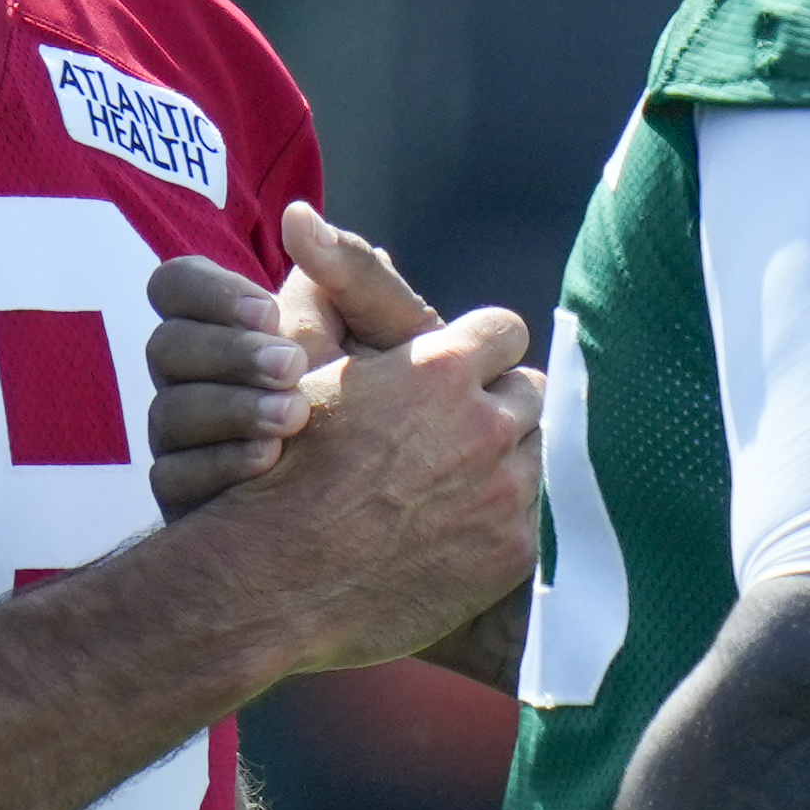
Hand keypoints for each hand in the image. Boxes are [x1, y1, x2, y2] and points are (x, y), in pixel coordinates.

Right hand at [146, 207, 456, 517]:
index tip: (270, 313)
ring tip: (295, 417)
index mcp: (233, 325)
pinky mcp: (196, 500)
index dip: (211, 293)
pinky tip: (272, 462)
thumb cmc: (420, 404)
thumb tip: (300, 216)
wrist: (432, 501)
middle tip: (293, 366)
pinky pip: (174, 480)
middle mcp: (200, 379)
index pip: (177, 286)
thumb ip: (355, 276)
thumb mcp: (400, 335)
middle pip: (165, 348)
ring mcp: (192, 442)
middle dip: (227, 352)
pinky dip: (220, 465)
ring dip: (229, 408)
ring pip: (166, 415)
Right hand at [195, 309, 543, 678]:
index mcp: (440, 369)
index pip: (505, 332)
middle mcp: (484, 425)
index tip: (460, 372)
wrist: (274, 583)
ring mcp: (504, 491)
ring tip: (445, 486)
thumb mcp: (309, 370)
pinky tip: (448, 533)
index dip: (479, 351)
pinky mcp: (511, 551)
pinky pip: (530, 519)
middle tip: (450, 434)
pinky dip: (498, 521)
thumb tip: (315, 226)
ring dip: (501, 463)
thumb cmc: (281, 472)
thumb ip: (344, 303)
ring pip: (535, 455)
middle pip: (528, 393)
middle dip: (495, 407)